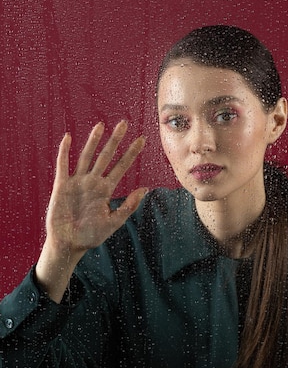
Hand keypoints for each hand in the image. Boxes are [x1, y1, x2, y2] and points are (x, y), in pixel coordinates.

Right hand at [46, 120, 146, 253]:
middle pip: (106, 156)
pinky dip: (64, 152)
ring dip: (93, 141)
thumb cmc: (91, 236)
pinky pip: (63, 165)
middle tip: (124, 123)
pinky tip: (68, 138)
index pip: (121, 166)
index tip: (142, 139)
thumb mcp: (114, 221)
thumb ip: (128, 206)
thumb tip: (145, 189)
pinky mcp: (61, 186)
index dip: (131, 153)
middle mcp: (93, 182)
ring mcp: (77, 182)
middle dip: (115, 140)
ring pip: (86, 156)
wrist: (68, 244)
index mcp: (106, 190)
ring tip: (101, 125)